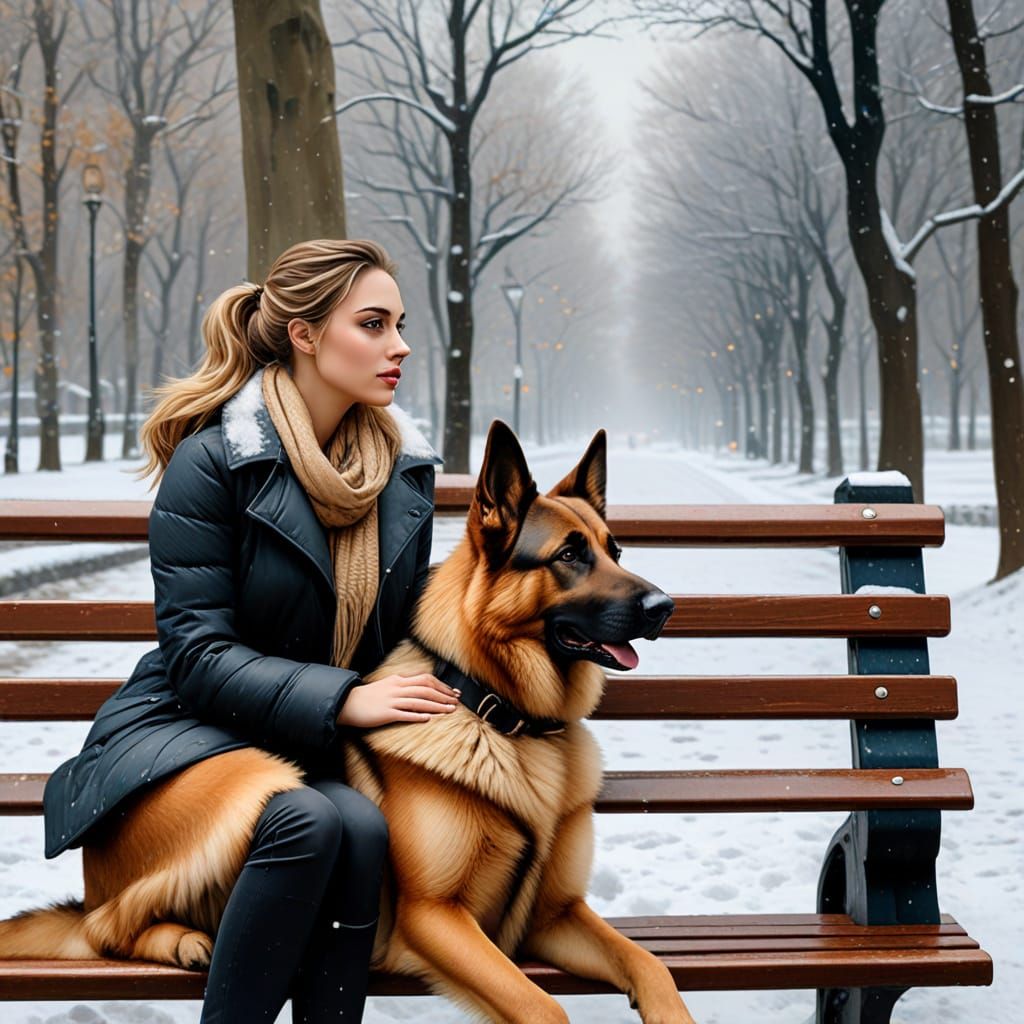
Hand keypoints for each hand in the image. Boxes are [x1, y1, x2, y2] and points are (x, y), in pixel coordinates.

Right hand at [337, 672, 461, 727]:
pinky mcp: (386, 713)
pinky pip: (404, 714)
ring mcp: (392, 700)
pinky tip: (428, 718)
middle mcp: (397, 688)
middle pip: (426, 689)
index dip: (442, 686)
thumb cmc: (368, 697)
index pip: (426, 680)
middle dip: (444, 695)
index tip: (453, 693)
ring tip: (450, 711)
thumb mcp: (387, 685)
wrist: (347, 703)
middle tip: (457, 702)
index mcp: (399, 680)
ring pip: (419, 701)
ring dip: (437, 706)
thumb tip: (421, 688)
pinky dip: (418, 715)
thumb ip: (403, 686)